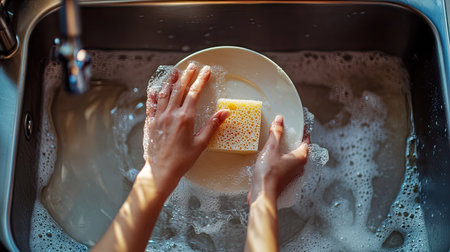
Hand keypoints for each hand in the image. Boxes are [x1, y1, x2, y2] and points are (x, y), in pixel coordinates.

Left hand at [140, 63, 229, 196]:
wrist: (160, 171)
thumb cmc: (182, 160)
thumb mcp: (201, 144)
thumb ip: (212, 126)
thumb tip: (225, 112)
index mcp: (185, 118)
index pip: (194, 93)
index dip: (201, 80)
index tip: (206, 71)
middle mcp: (171, 114)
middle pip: (179, 89)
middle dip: (186, 76)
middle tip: (192, 66)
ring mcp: (159, 117)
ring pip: (164, 94)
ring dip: (170, 81)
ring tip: (174, 72)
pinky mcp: (150, 123)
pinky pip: (151, 105)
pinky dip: (153, 95)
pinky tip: (155, 89)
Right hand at [248, 115, 308, 203]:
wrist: (262, 194)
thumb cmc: (269, 174)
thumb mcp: (271, 148)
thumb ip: (276, 133)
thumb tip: (279, 120)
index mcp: (301, 157)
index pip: (306, 140)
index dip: (302, 131)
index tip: (299, 125)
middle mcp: (299, 166)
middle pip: (299, 149)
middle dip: (293, 140)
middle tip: (286, 131)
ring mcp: (292, 173)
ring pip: (292, 158)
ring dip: (286, 150)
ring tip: (277, 142)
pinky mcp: (284, 179)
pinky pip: (285, 165)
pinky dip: (280, 158)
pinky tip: (271, 156)